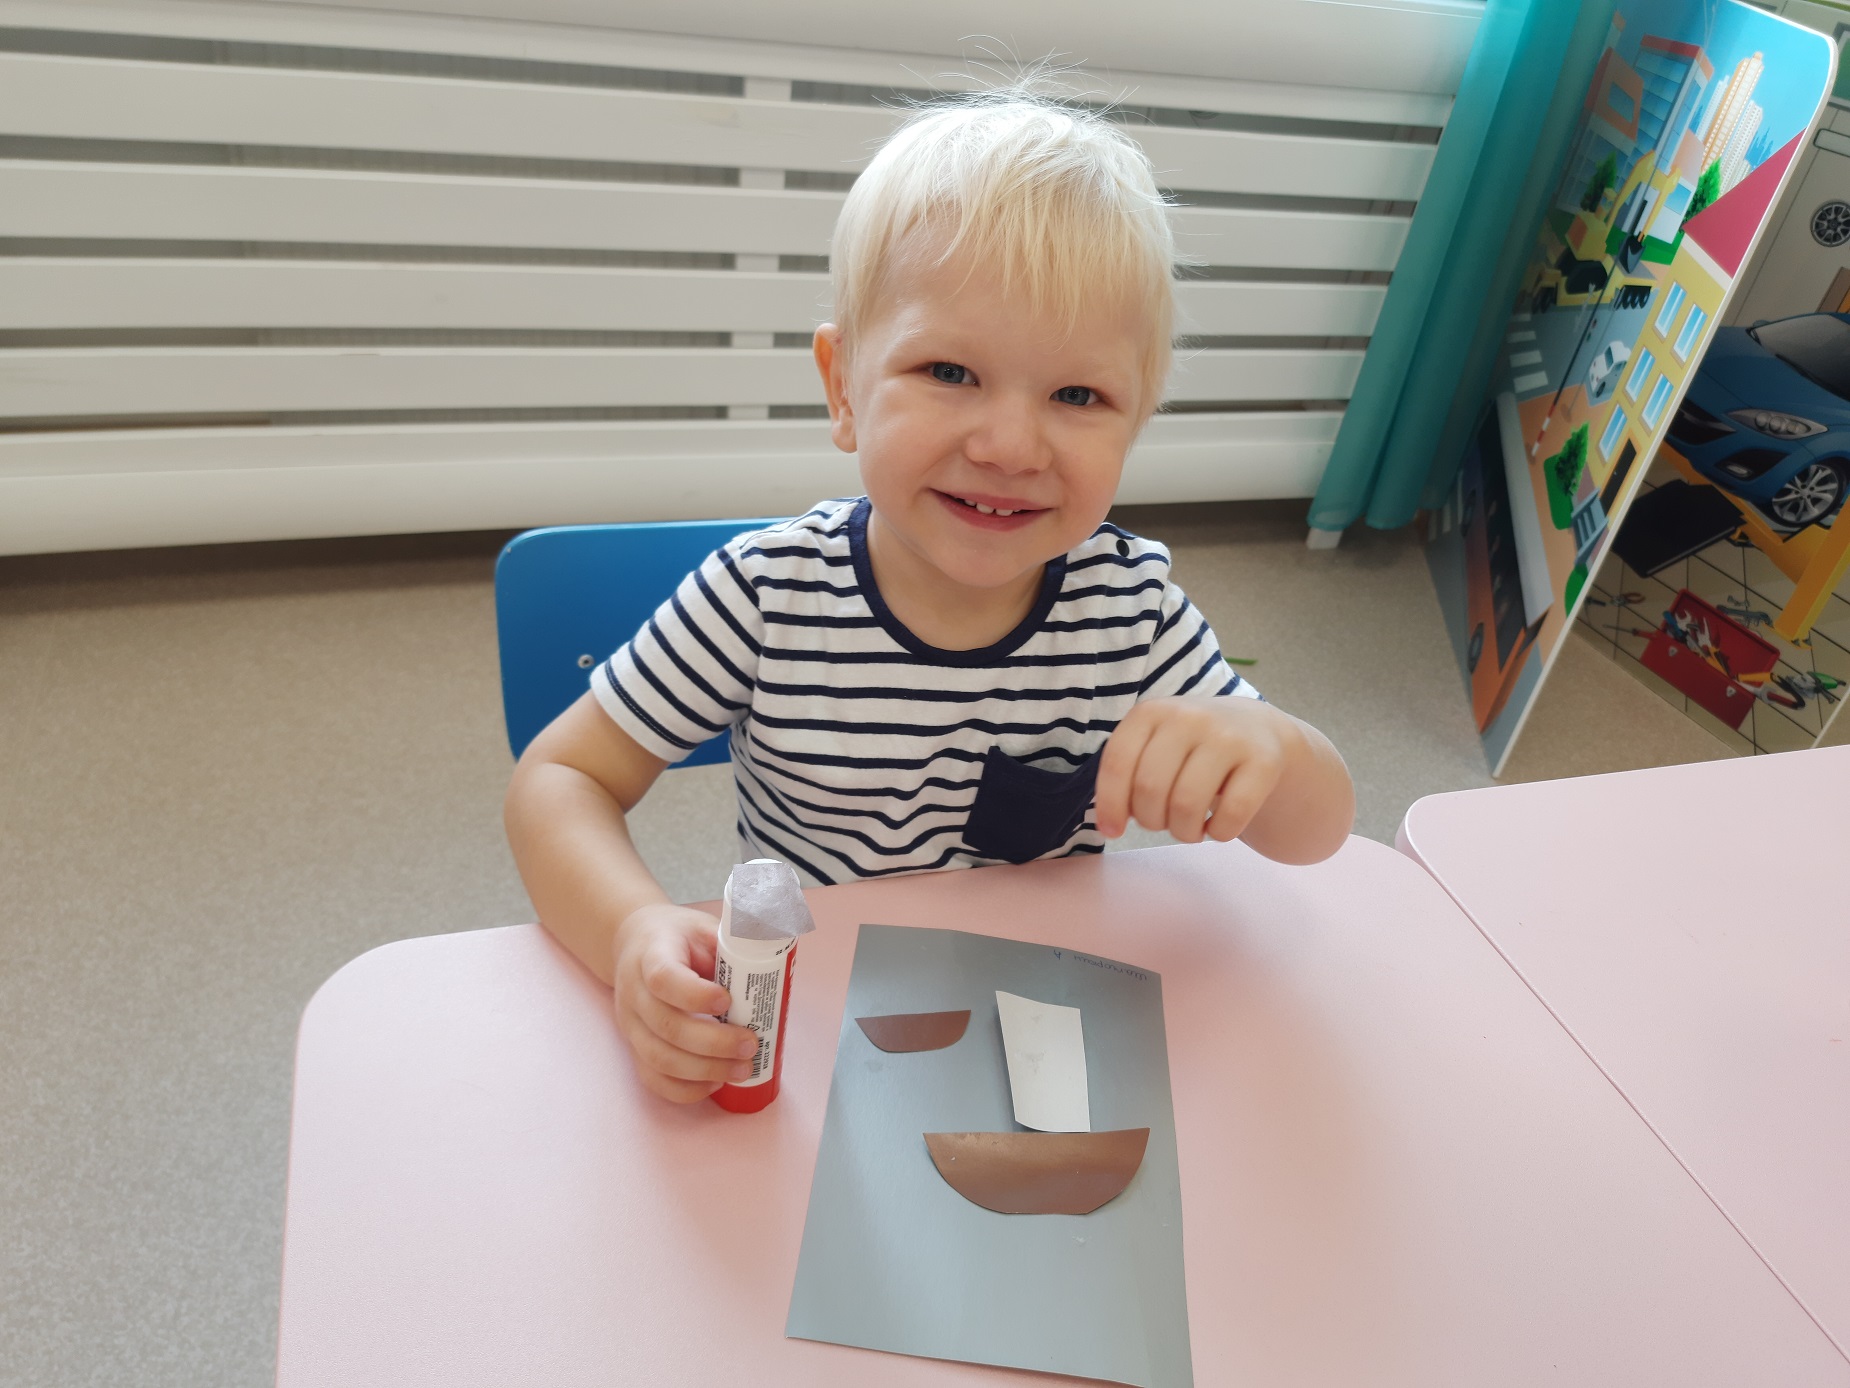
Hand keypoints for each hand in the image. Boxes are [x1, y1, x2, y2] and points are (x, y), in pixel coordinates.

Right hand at [611, 902, 760, 1103]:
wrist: (634, 945)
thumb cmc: (678, 937)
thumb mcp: (703, 926)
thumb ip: (732, 942)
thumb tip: (774, 959)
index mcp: (651, 955)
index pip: (663, 978)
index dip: (695, 995)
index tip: (728, 1001)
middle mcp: (635, 993)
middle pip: (666, 1026)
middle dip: (713, 1044)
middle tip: (750, 1045)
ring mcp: (630, 1025)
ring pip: (659, 1059)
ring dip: (704, 1072)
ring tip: (742, 1070)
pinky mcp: (634, 1048)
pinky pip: (654, 1079)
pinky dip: (686, 1089)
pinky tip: (715, 1083)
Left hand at [1094, 696, 1294, 844]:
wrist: (1258, 729)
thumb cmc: (1192, 747)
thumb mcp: (1154, 745)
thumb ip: (1128, 775)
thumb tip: (1109, 824)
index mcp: (1152, 711)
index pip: (1118, 762)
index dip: (1110, 803)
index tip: (1112, 830)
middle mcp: (1189, 717)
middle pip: (1150, 789)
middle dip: (1150, 820)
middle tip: (1162, 822)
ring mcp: (1228, 736)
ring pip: (1186, 806)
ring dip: (1183, 832)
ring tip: (1189, 827)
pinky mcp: (1263, 761)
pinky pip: (1230, 817)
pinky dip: (1218, 834)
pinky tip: (1217, 825)